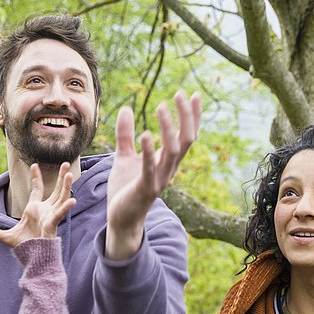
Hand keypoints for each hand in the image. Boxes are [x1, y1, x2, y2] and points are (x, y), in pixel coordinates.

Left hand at [0, 163, 74, 246]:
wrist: (32, 257)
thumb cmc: (24, 247)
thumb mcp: (6, 237)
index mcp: (34, 209)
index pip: (37, 190)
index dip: (36, 177)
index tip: (35, 165)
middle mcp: (45, 210)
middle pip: (56, 190)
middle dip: (61, 176)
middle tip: (66, 163)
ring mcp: (50, 216)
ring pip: (61, 197)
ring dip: (65, 186)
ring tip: (68, 174)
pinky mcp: (52, 224)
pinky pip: (60, 214)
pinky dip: (66, 208)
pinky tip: (72, 200)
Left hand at [104, 91, 199, 260]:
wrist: (120, 218)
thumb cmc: (125, 189)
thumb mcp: (124, 157)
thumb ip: (125, 135)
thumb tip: (126, 108)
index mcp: (167, 161)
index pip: (186, 135)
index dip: (192, 116)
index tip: (194, 95)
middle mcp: (168, 169)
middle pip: (186, 140)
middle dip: (185, 117)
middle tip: (179, 94)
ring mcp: (159, 179)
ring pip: (173, 151)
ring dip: (168, 128)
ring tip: (160, 107)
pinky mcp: (145, 189)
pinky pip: (150, 168)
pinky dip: (149, 151)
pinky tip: (146, 134)